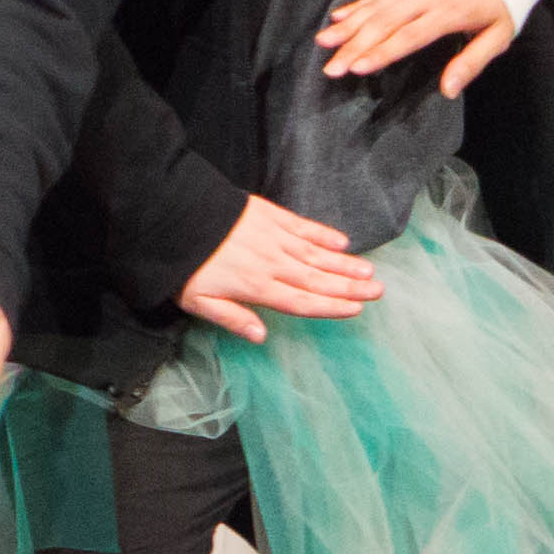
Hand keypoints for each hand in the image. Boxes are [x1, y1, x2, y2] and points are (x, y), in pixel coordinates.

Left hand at [181, 195, 382, 341]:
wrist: (175, 216)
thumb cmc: (185, 265)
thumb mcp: (199, 302)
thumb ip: (233, 318)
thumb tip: (261, 337)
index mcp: (257, 287)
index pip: (302, 302)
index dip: (330, 307)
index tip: (355, 310)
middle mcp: (272, 263)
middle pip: (317, 279)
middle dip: (350, 287)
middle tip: (378, 292)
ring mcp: (273, 238)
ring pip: (316, 254)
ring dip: (344, 264)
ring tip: (369, 271)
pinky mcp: (270, 216)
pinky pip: (303, 227)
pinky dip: (323, 234)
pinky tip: (342, 241)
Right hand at [314, 0, 516, 95]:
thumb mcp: (499, 34)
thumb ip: (472, 62)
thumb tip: (448, 90)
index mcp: (450, 10)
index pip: (410, 35)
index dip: (382, 52)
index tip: (358, 67)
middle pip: (384, 23)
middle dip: (353, 47)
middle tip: (330, 68)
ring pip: (374, 6)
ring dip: (346, 26)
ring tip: (323, 44)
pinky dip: (355, 5)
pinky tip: (336, 17)